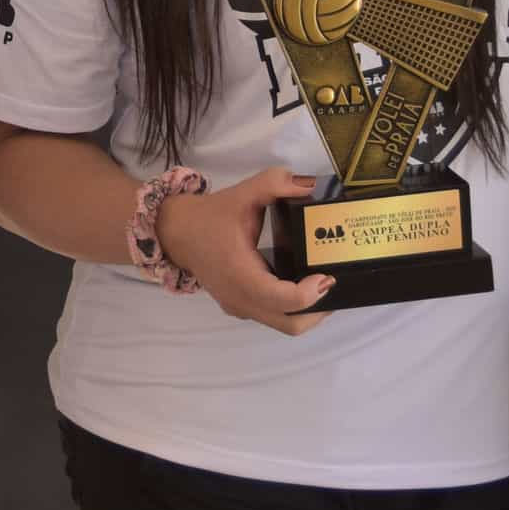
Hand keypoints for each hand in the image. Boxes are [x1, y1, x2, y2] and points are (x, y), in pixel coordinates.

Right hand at [154, 170, 334, 335]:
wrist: (175, 232)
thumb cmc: (208, 216)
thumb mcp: (241, 194)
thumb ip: (274, 184)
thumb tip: (309, 185)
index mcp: (242, 276)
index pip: (285, 301)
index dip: (312, 293)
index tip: (326, 274)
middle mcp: (242, 299)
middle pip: (291, 324)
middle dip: (319, 309)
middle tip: (333, 282)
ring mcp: (240, 307)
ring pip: (284, 325)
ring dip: (308, 311)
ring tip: (322, 284)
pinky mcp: (240, 306)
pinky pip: (273, 317)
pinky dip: (292, 308)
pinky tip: (301, 284)